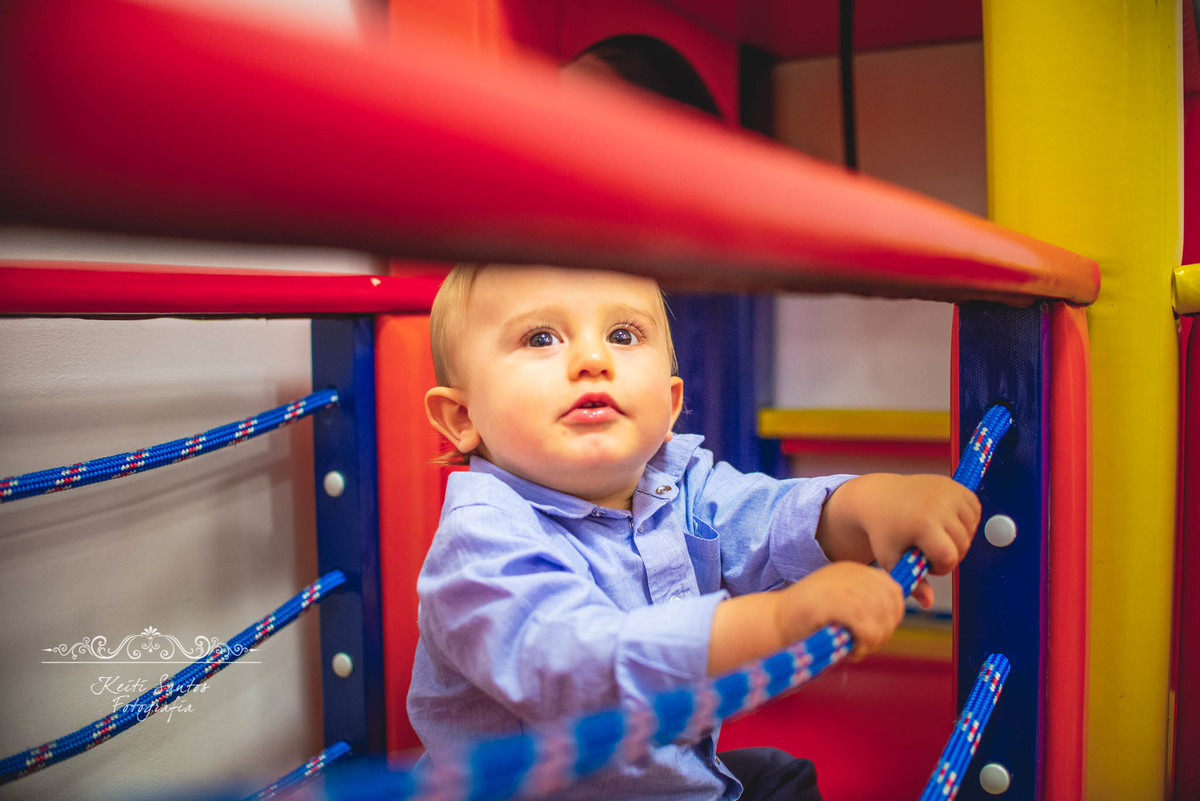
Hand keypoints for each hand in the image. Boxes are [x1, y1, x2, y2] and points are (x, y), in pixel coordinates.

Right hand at [707, 561, 904, 673]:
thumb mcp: (840, 601)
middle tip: (863, 644)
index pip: (894, 591)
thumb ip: (865, 602)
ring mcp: (845, 587)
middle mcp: (852, 573)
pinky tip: (849, 651)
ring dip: (873, 642)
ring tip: (855, 648)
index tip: (875, 632)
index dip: (891, 616)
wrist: (772, 623)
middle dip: (884, 631)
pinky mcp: (837, 604)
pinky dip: (864, 647)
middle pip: (893, 606)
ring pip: (884, 621)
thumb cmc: (807, 621)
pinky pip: (869, 631)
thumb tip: (895, 616)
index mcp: (853, 570)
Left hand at [816, 474, 980, 607]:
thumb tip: (928, 604)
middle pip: (962, 545)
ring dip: (957, 538)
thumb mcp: (891, 559)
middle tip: (925, 548)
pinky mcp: (956, 485)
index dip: (939, 567)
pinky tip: (943, 522)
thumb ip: (912, 581)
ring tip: (933, 535)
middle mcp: (939, 504)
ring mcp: (949, 492)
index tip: (924, 562)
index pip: (949, 557)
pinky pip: (974, 511)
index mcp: (922, 523)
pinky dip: (964, 521)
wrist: (879, 497)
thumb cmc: (885, 532)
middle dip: (947, 554)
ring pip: (970, 530)